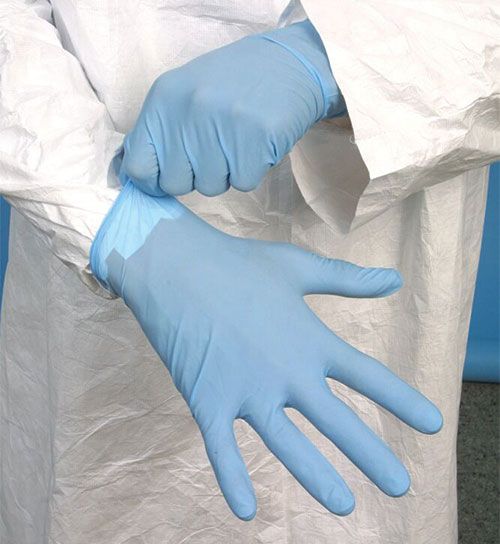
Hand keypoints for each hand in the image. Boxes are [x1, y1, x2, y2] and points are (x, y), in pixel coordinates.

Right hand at [91, 181, 441, 520]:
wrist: (177, 265)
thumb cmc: (239, 263)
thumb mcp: (300, 268)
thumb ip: (349, 279)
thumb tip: (395, 279)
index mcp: (311, 341)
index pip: (368, 376)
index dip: (402, 401)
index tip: (433, 425)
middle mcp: (286, 373)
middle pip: (338, 422)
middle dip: (371, 455)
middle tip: (400, 486)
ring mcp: (246, 391)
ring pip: (288, 446)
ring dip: (317, 477)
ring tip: (344, 506)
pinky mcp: (208, 400)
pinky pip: (221, 449)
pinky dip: (232, 479)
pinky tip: (246, 512)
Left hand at [119, 20, 344, 196]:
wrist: (289, 64)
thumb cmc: (234, 84)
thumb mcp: (186, 95)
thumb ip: (162, 132)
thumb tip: (140, 176)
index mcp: (164, 99)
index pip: (138, 165)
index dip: (154, 180)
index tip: (171, 175)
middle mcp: (188, 110)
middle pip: (175, 183)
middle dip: (196, 175)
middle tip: (216, 149)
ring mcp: (222, 125)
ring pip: (210, 187)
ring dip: (226, 173)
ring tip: (238, 141)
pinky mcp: (255, 141)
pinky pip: (243, 184)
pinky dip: (251, 171)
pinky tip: (256, 144)